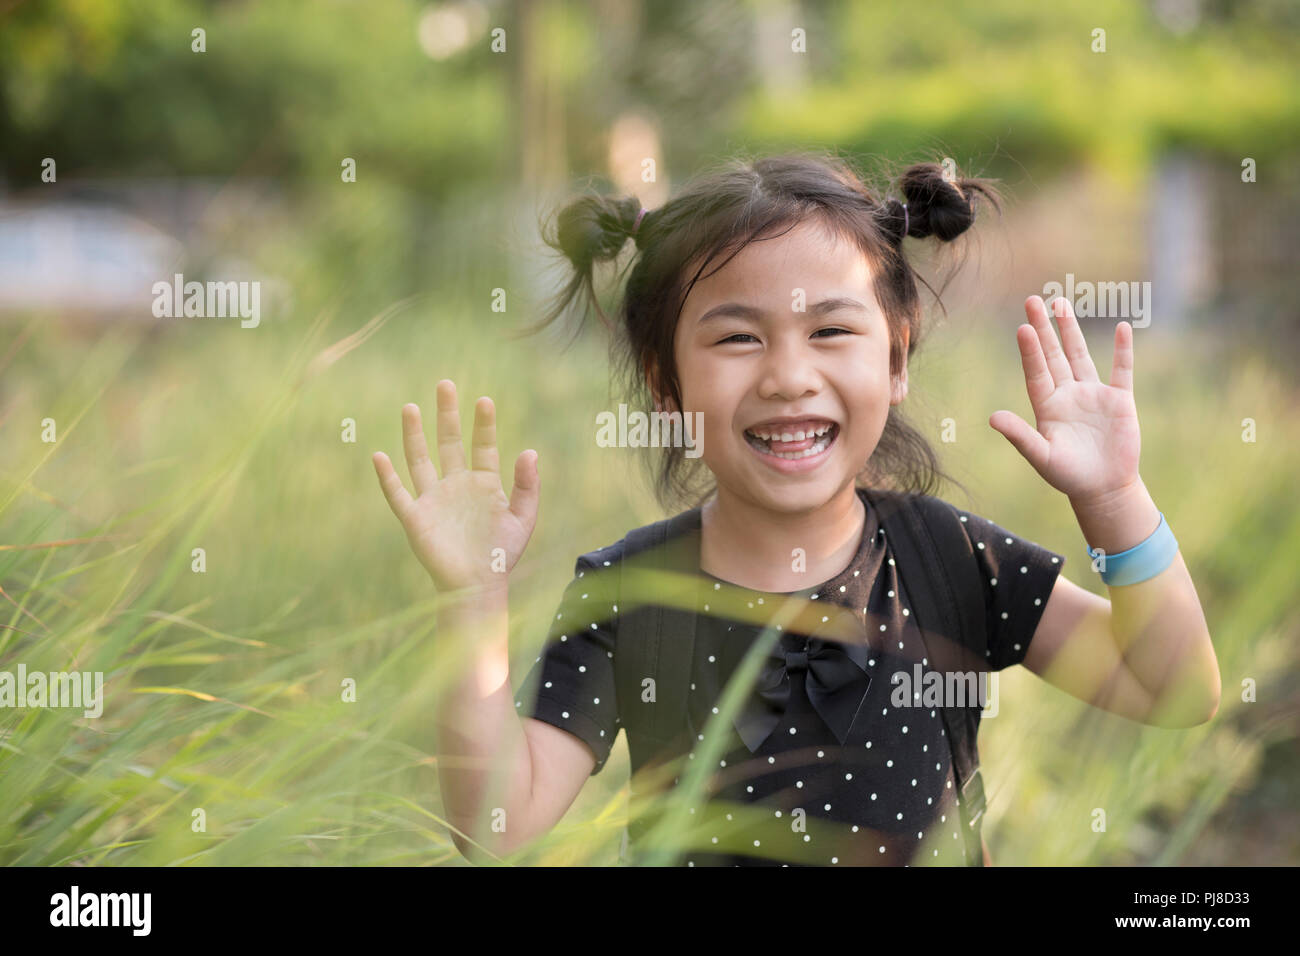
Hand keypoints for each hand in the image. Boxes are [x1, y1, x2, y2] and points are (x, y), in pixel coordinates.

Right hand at [372, 380, 539, 591]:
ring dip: (413, 434)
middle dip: (446, 415)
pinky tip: (379, 456)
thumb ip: (528, 486)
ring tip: (410, 407)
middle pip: (448, 443)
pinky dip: (387, 477)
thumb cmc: (501, 555)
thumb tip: (530, 451)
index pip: (483, 446)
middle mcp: (456, 486)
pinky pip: (398, 494)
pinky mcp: (415, 518)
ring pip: (419, 459)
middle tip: (445, 384)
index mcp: (483, 484)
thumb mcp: (523, 519)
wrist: (477, 586)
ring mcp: (434, 500)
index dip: (483, 424)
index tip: (484, 401)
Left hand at [989, 296, 1140, 503]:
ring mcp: (1093, 395)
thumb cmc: (1068, 475)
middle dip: (1044, 328)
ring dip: (1071, 330)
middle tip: (1033, 300)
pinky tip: (1122, 327)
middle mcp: (1067, 394)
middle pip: (1053, 355)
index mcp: (1046, 406)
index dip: (1030, 351)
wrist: (1103, 488)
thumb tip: (992, 418)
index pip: (1036, 372)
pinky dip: (1123, 350)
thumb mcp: (1041, 456)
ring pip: (1080, 355)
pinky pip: (1122, 370)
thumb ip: (1020, 435)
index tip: (1023, 327)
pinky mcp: (1119, 400)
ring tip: (1061, 303)